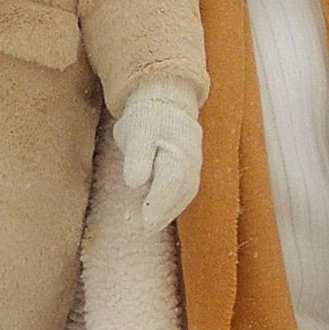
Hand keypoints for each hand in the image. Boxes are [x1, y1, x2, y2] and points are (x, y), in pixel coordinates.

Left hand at [114, 80, 202, 230]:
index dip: (156, 198)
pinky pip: (188, 190)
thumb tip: (134, 183)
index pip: (168, 175)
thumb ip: (136, 156)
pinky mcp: (195, 168)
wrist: (168, 103)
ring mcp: (195, 159)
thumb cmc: (145, 120)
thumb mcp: (133, 131)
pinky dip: (174, 205)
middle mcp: (188, 151)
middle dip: (162, 208)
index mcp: (171, 140)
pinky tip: (159, 216)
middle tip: (145, 226)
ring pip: (186, 190)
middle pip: (179, 184)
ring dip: (168, 210)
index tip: (143, 217)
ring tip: (149, 225)